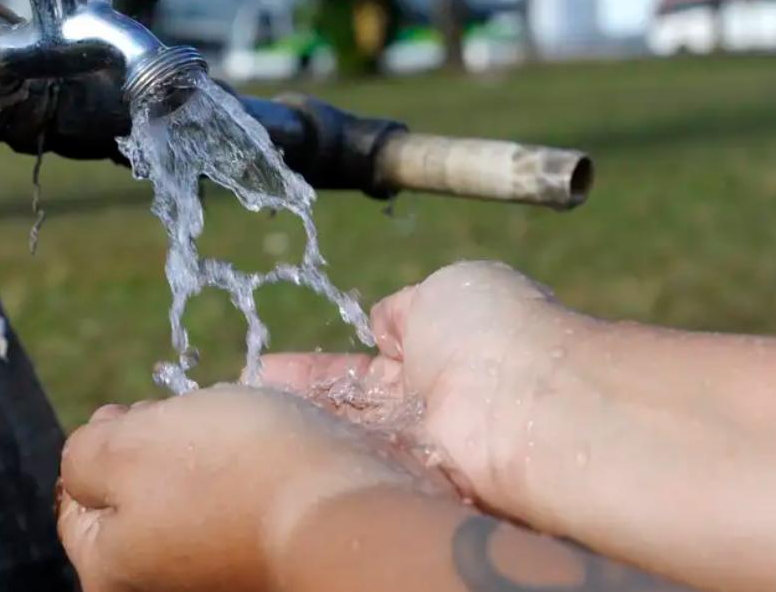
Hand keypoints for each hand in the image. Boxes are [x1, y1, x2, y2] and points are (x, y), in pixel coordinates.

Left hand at [57, 384, 444, 591]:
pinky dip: (248, 475)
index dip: (102, 441)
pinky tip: (268, 452)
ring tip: (234, 428)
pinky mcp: (265, 561)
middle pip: (137, 498)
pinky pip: (241, 507)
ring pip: (192, 497)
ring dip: (206, 455)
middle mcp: (160, 586)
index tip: (134, 410)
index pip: (76, 501)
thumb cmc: (230, 472)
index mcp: (110, 571)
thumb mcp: (125, 445)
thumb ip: (83, 453)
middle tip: (187, 416)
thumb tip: (89, 457)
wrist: (347, 510)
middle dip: (157, 446)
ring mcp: (216, 577)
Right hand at [261, 260, 591, 519]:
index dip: (320, 368)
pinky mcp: (416, 485)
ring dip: (303, 428)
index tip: (271, 368)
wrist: (529, 404)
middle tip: (248, 398)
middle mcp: (430, 403)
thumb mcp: (445, 289)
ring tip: (245, 422)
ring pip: (350, 437)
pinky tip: (274, 450)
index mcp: (442, 348)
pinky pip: (359, 469)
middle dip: (300, 401)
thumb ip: (406, 308)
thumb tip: (383, 320)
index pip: (367, 362)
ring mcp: (422, 447)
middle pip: (351, 407)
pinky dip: (322, 457)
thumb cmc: (494, 332)